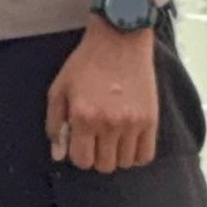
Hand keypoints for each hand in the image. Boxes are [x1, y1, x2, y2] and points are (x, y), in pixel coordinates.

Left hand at [47, 26, 161, 173]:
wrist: (119, 40)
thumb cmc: (85, 63)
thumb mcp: (59, 88)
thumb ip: (55, 123)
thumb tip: (58, 154)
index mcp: (84, 116)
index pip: (82, 160)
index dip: (79, 155)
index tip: (80, 144)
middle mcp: (109, 124)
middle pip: (104, 165)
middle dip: (96, 157)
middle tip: (96, 140)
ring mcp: (133, 124)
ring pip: (124, 163)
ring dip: (116, 155)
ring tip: (112, 138)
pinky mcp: (151, 120)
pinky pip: (145, 156)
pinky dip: (135, 154)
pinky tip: (128, 141)